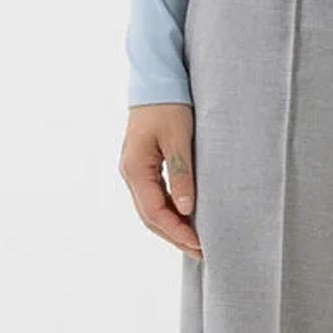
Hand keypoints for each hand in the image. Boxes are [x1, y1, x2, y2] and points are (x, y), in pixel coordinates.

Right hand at [120, 103, 202, 258]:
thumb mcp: (178, 137)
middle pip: (150, 216)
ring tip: (196, 243)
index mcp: (136, 168)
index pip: (154, 212)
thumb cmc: (169, 104)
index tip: (200, 244)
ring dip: (172, 227)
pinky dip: (170, 211)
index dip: (177, 231)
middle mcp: (131, 173)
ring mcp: (135, 170)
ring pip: (151, 209)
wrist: (157, 79)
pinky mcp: (144, 165)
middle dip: (175, 236)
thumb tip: (186, 209)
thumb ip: (182, 173)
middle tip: (201, 252)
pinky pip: (154, 196)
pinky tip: (187, 218)